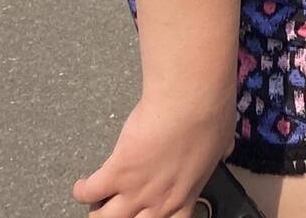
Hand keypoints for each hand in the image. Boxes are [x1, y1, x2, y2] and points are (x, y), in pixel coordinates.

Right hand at [73, 92, 231, 217]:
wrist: (193, 100)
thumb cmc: (212, 115)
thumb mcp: (222, 141)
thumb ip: (218, 153)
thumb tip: (223, 150)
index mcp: (186, 195)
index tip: (146, 214)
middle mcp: (160, 201)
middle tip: (117, 207)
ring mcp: (136, 190)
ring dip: (99, 211)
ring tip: (97, 201)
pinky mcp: (115, 172)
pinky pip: (88, 192)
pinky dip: (81, 190)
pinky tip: (82, 185)